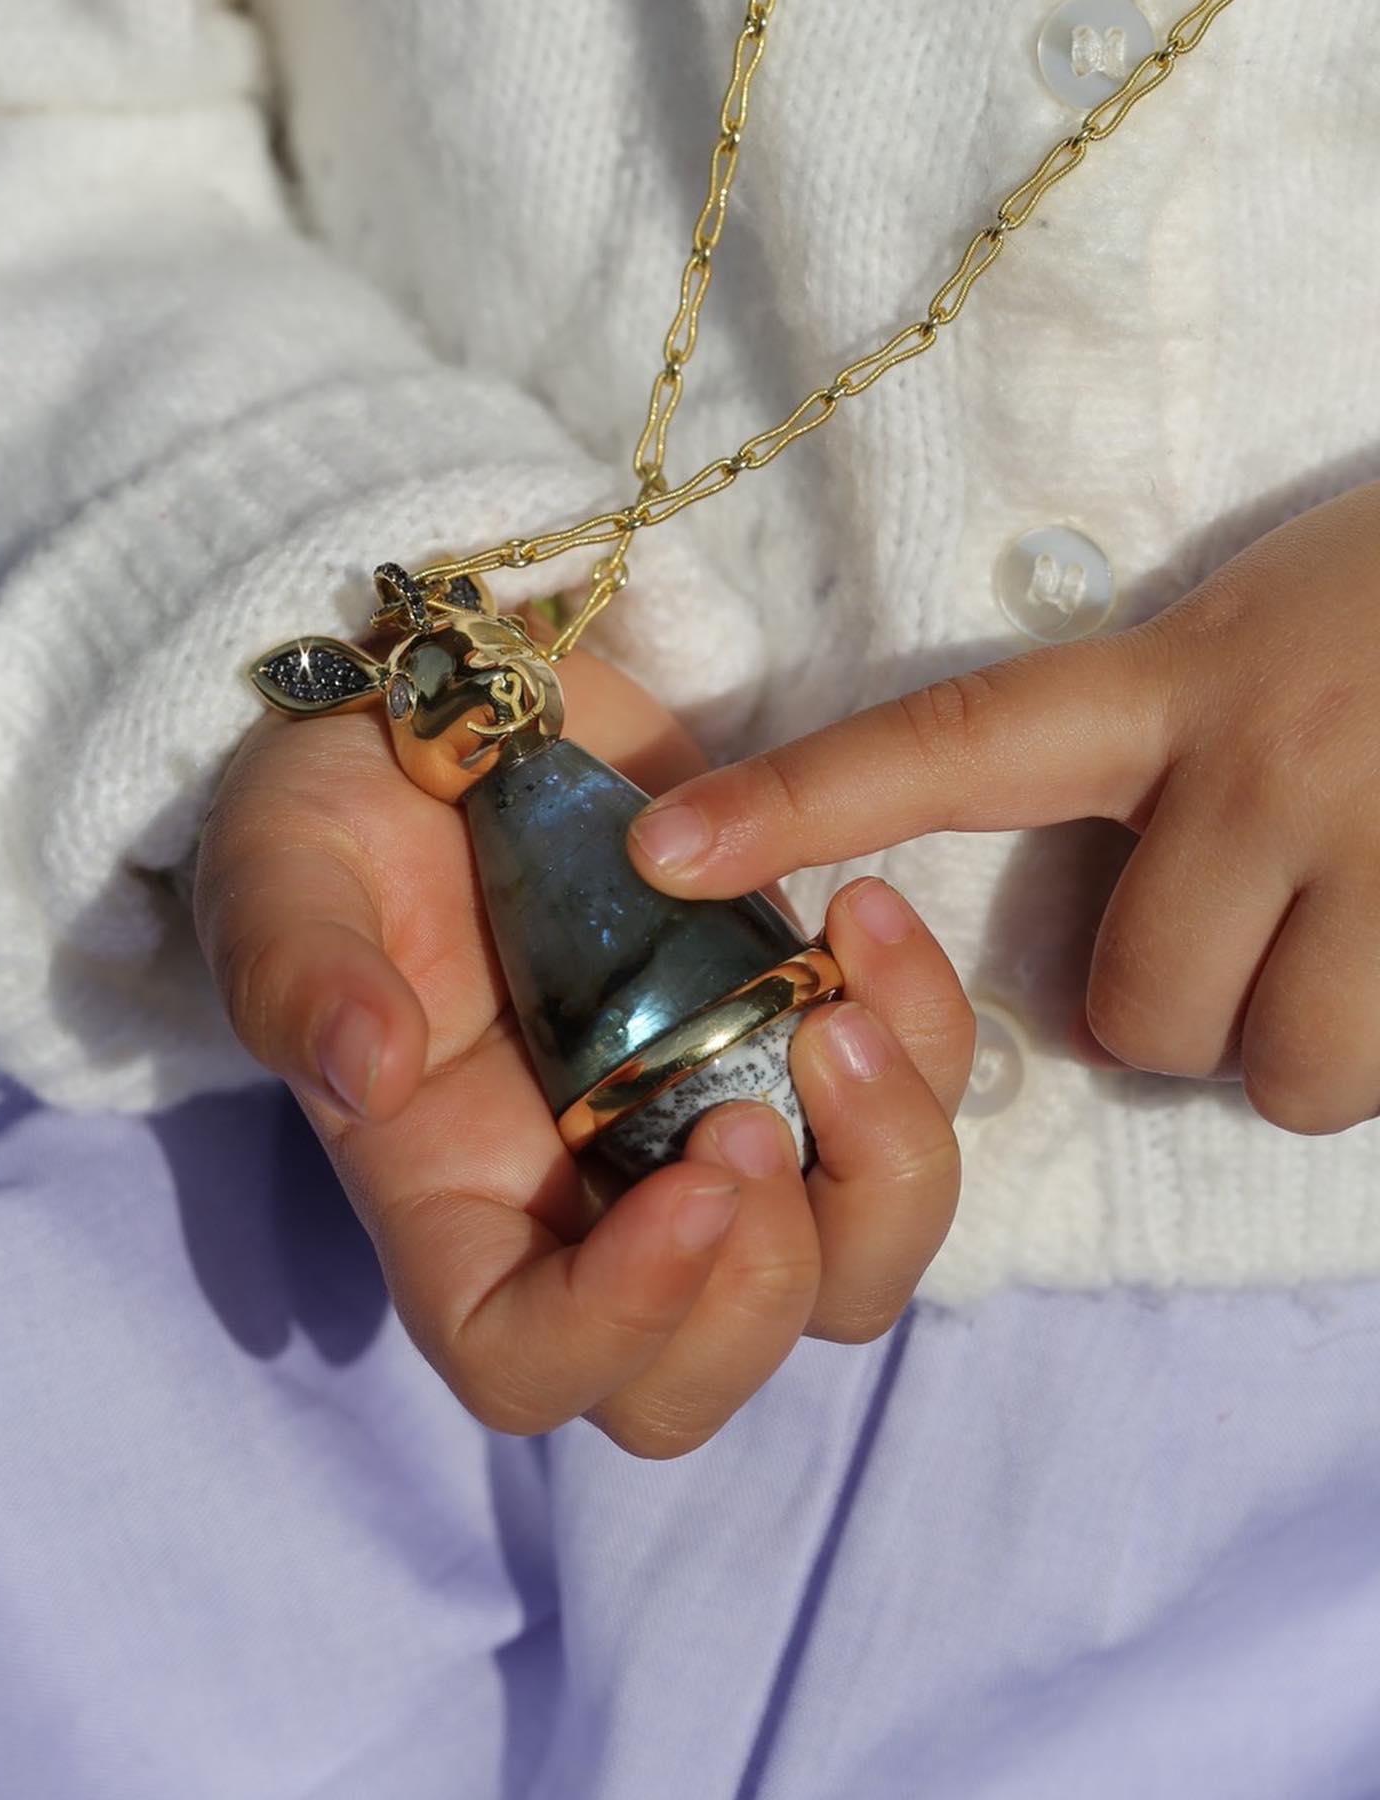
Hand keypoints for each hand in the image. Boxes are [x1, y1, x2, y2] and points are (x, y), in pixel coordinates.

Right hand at [194, 614, 973, 1456]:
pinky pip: (907, 1119)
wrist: (469, 712)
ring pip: (844, 1275)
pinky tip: (866, 919)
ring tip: (848, 1013)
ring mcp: (701, 1136)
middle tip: (757, 1109)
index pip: (528, 1364)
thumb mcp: (284, 869)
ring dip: (885, 1176)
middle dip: (767, 1281)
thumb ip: (302, 974)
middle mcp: (586, 1205)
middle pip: (704, 1374)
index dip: (619, 1326)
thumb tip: (368, 1073)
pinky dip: (928, 1045)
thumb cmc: (350, 807)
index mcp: (452, 1200)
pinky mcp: (791, 1053)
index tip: (692, 1180)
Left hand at [627, 479, 1379, 1137]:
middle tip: (1251, 922)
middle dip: (1178, 1010)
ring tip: (1361, 931)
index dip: (806, 799)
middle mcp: (1262, 759)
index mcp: (1178, 677)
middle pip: (1137, 1012)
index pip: (953, 740)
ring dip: (1300, 1040)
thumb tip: (1102, 939)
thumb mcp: (1256, 636)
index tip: (663, 844)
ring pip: (1275, 1073)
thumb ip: (1150, 753)